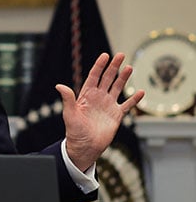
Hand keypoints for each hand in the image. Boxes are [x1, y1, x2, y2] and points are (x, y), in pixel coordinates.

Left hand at [56, 53, 144, 171]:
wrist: (85, 146)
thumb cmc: (74, 131)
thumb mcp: (69, 113)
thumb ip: (67, 99)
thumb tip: (59, 86)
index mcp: (86, 96)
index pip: (94, 76)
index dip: (99, 66)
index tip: (105, 55)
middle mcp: (98, 98)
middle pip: (107, 78)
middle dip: (113, 67)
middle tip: (121, 55)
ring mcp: (108, 106)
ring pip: (117, 88)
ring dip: (124, 78)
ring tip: (130, 67)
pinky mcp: (116, 115)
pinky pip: (127, 105)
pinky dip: (134, 99)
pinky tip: (141, 92)